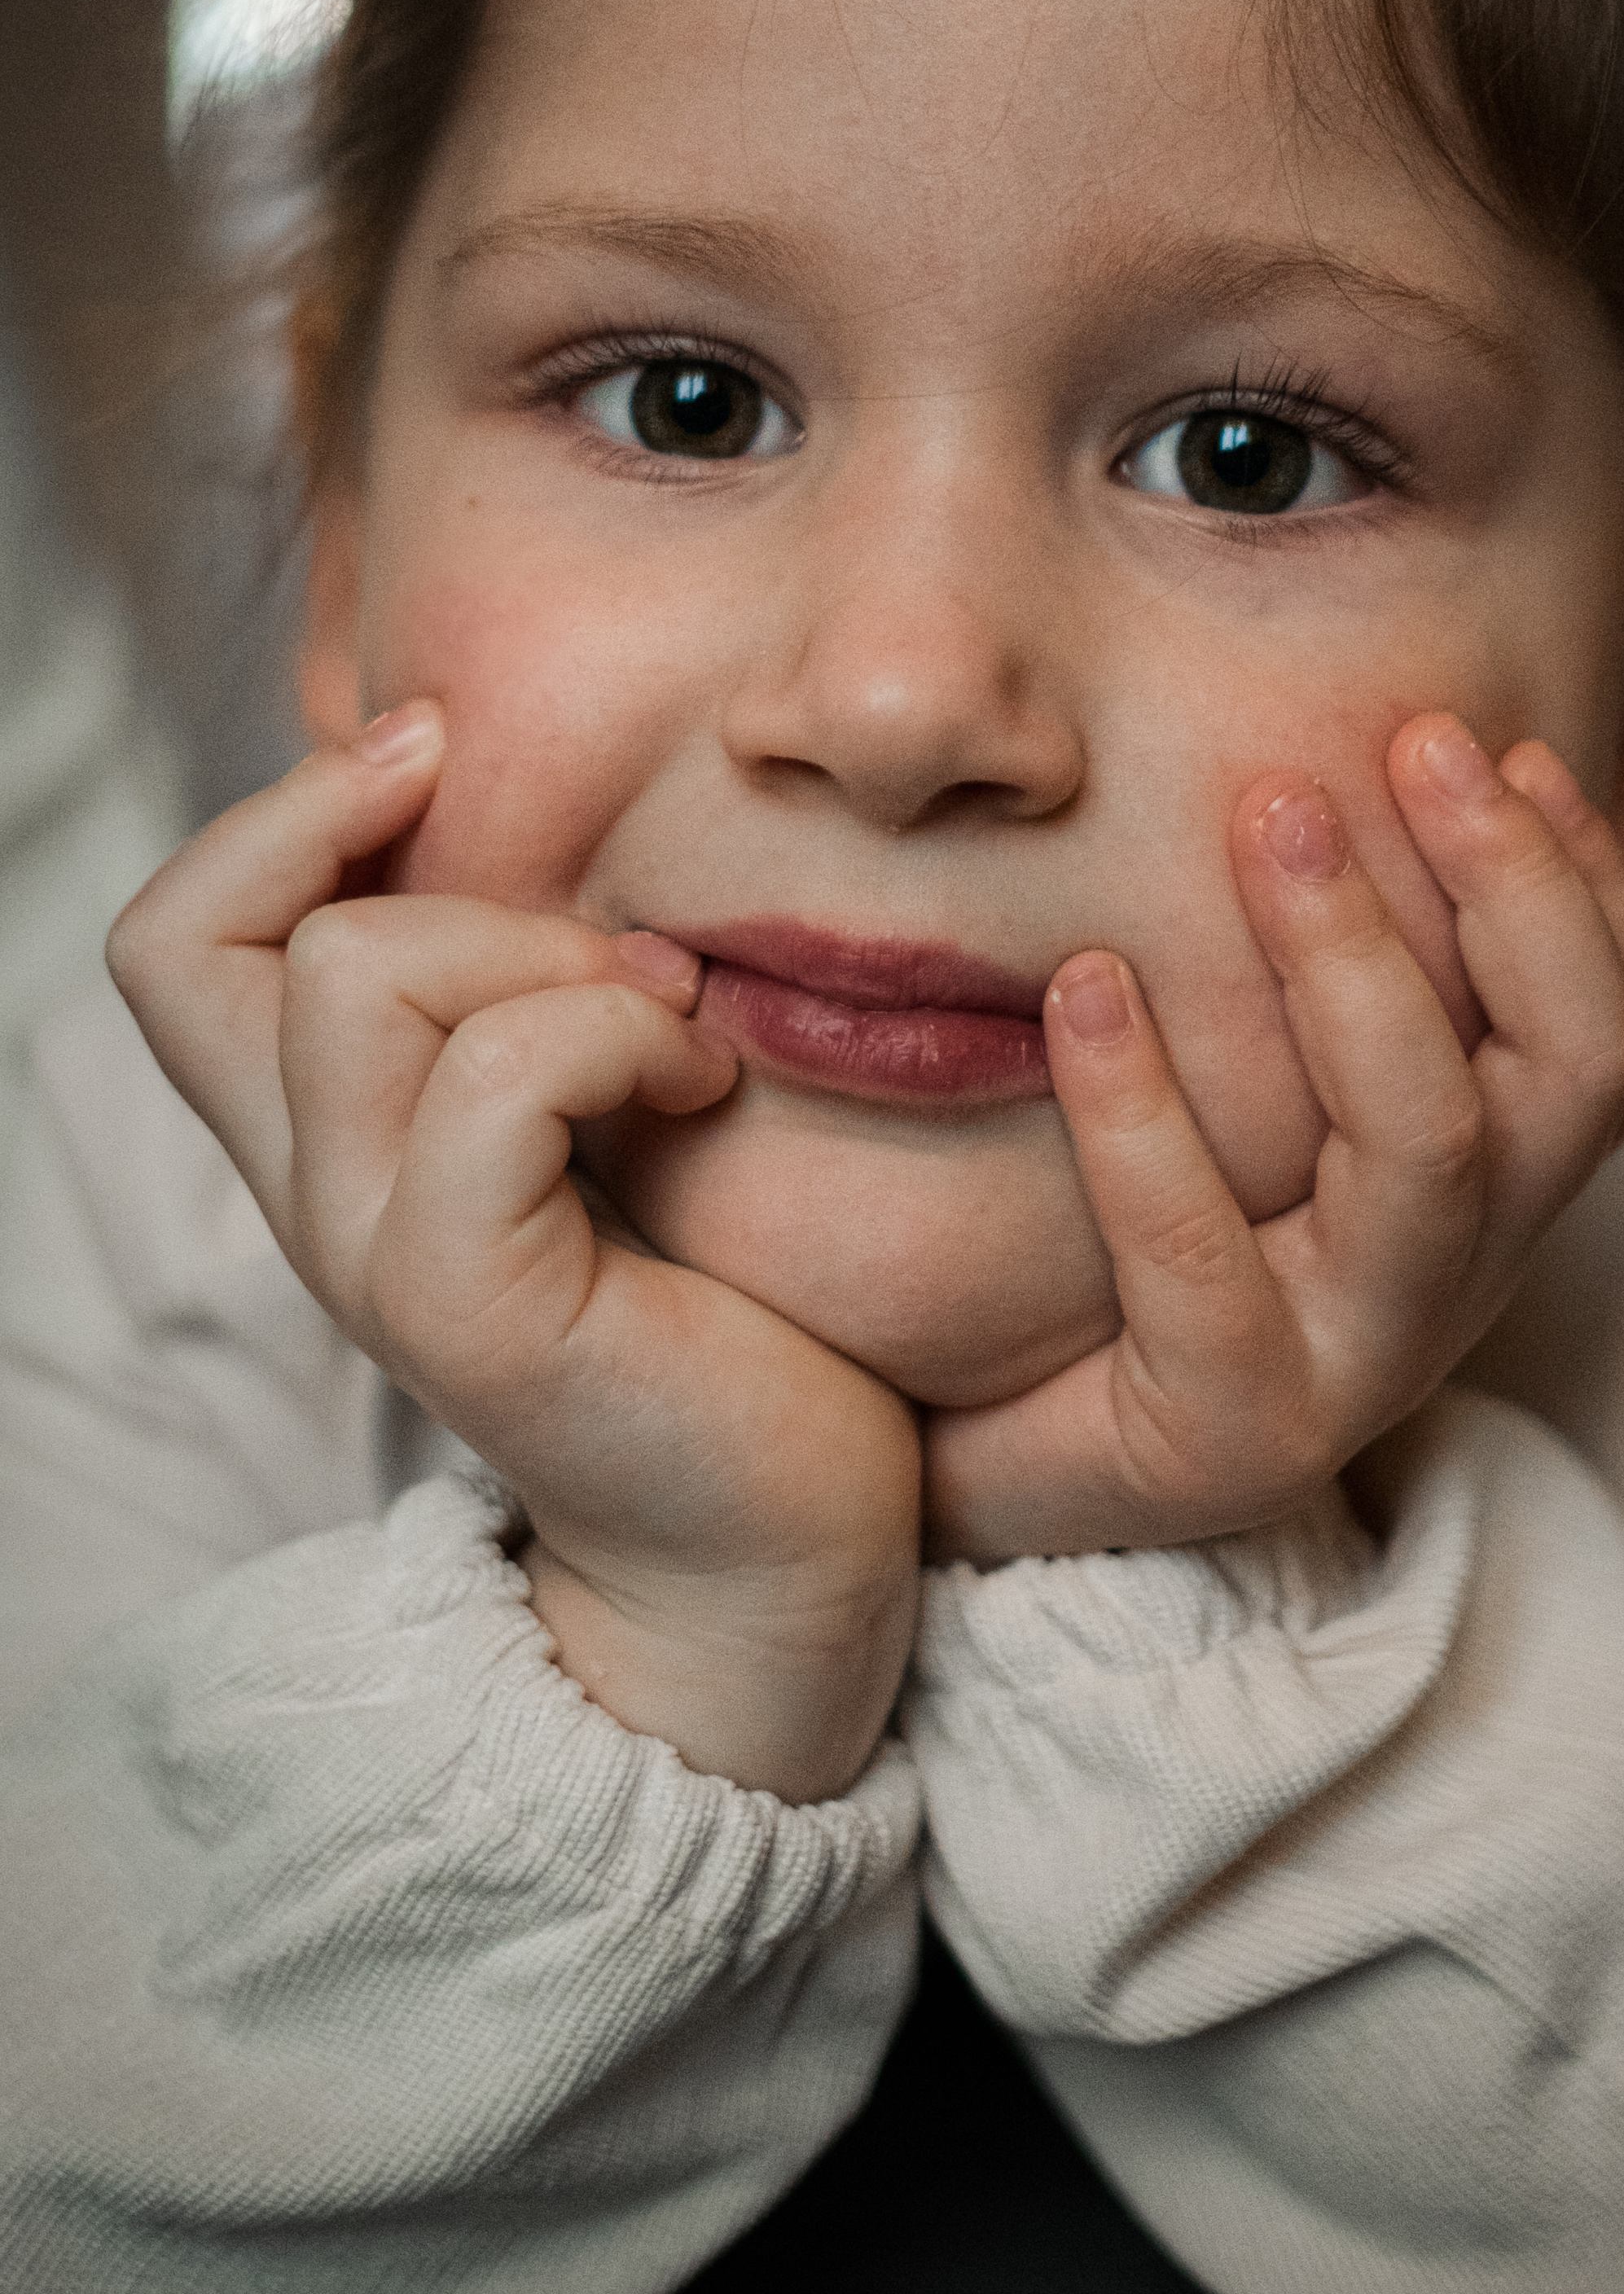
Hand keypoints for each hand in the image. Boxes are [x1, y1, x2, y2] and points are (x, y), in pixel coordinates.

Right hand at [107, 705, 920, 1798]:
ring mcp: (373, 1256)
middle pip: (212, 934)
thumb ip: (531, 992)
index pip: (175, 939)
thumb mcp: (598, 1106)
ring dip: (544, 953)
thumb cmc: (723, 1305)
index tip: (437, 752)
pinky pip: (501, 1079)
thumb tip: (533, 813)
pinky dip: (618, 1035)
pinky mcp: (471, 1308)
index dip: (276, 817)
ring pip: (356, 976)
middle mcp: (314, 1195)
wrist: (777, 1541)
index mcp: (327, 1138)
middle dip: (432, 870)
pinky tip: (699, 1088)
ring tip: (670, 1028)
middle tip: (612, 954)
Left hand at [922, 713, 1623, 1563]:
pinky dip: (1143, 1108)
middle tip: (1409, 737)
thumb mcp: (1265, 1100)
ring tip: (1267, 818)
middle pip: (1577, 1069)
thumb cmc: (1140, 1249)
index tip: (1501, 744)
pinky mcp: (1232, 1430)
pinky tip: (1083, 986)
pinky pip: (1203, 1260)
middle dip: (1509, 884)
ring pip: (1428, 1148)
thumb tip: (1337, 754)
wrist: (1016, 1473)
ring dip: (1358, 962)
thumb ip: (1324, 975)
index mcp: (1497, 1184)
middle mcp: (1463, 1269)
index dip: (1590, 883)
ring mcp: (1360, 1358)